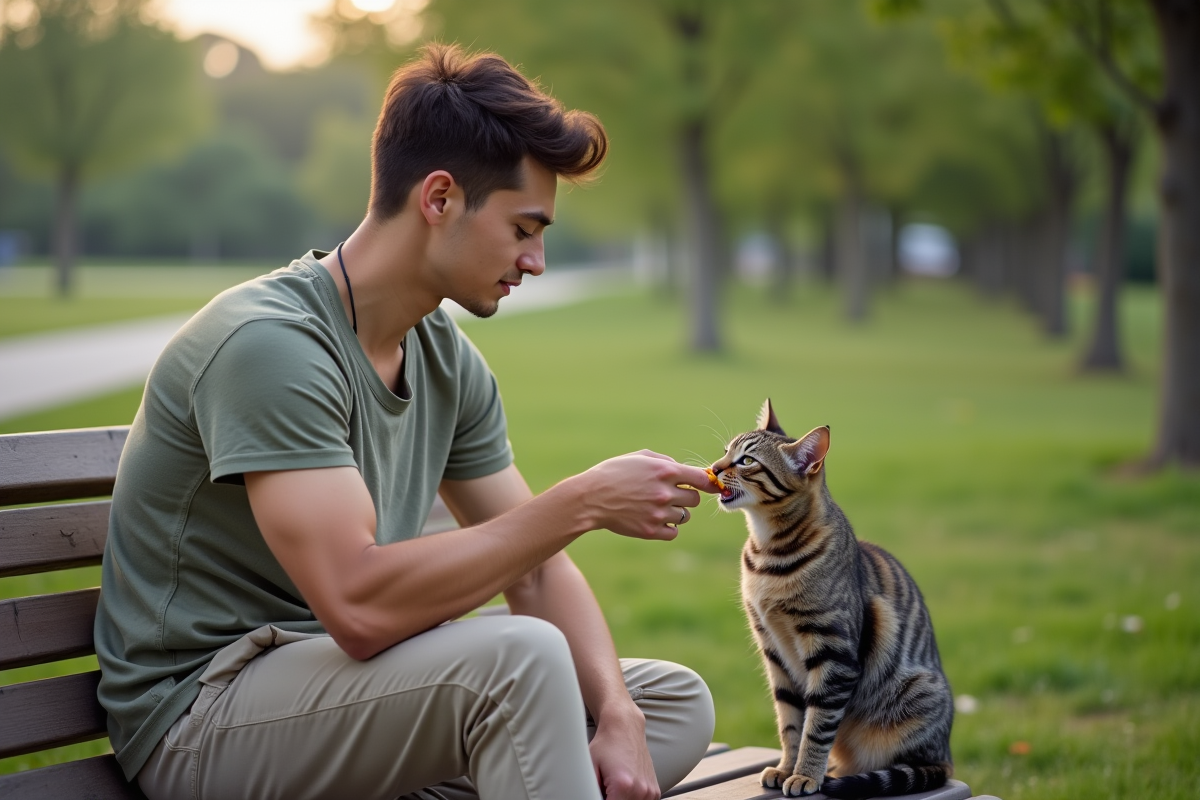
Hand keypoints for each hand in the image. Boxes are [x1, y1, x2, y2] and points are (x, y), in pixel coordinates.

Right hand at [576, 451, 718, 540]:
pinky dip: (668, 528)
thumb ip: (665, 461)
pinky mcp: (650, 530)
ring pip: (684, 516)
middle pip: (694, 500)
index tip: (710, 486)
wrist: (591, 498)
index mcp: (665, 471)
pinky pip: (673, 532)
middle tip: (670, 495)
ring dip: (676, 512)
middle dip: (685, 497)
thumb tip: (684, 470)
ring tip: (657, 507)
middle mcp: (665, 493)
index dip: (709, 483)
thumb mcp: (639, 457)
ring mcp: (658, 514)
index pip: (702, 479)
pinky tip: (656, 520)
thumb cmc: (613, 474)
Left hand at [590, 705, 659, 799]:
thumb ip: (590, 789)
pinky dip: (632, 799)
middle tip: (606, 787)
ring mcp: (650, 791)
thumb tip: (590, 797)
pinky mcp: (654, 790)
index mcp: (624, 786)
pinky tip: (625, 788)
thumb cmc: (606, 744)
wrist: (625, 726)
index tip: (600, 793)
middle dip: (611, 799)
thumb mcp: (590, 766)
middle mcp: (641, 790)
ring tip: (614, 788)